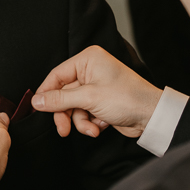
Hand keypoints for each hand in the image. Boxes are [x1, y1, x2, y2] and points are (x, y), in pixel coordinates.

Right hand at [31, 45, 165, 138]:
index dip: (46, 93)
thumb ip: (59, 100)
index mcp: (88, 59)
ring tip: (92, 129)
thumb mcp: (89, 98)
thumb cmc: (127, 98)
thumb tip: (37, 101)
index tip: (39, 108)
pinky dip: (91, 123)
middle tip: (64, 129)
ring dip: (81, 121)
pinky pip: (84, 114)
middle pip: (64, 94)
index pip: (57, 75)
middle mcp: (91, 70)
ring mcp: (96, 87)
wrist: (152, 116)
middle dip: (66, 114)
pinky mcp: (100, 102)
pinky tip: (101, 125)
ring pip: (73, 107)